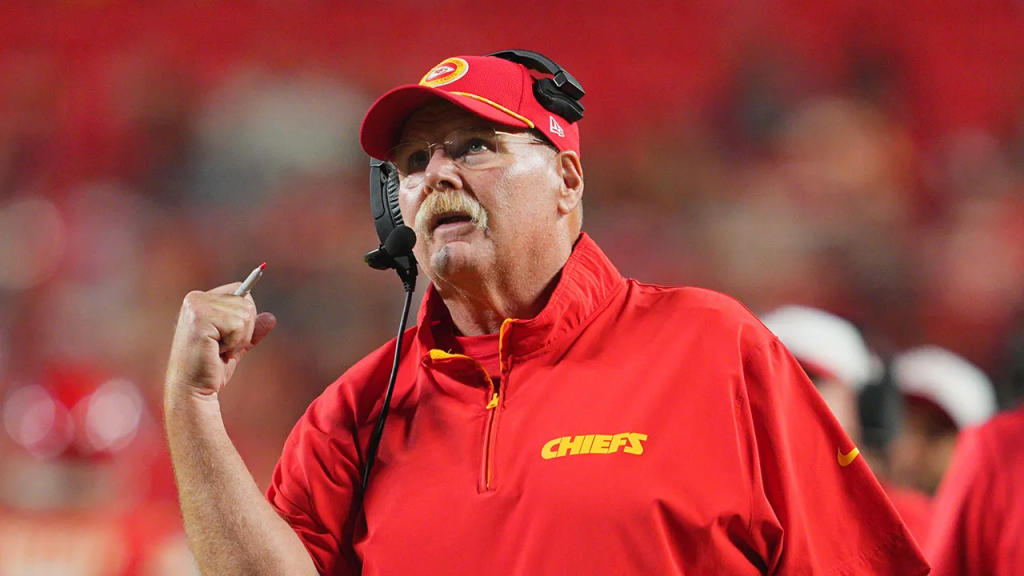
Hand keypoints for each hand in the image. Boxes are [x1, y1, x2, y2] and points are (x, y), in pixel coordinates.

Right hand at [165, 283, 276, 398]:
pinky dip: (233, 343)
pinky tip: (216, 351)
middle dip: (244, 330)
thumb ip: (251, 330)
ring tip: (218, 350)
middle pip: (247, 303)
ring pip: (245, 315)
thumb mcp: (235, 346)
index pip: (240, 289)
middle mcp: (196, 298)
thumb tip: (271, 318)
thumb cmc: (210, 368)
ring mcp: (197, 307)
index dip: (245, 315)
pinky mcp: (200, 319)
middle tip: (222, 347)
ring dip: (238, 339)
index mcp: (200, 300)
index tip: (229, 335)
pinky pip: (237, 325)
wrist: (192, 389)